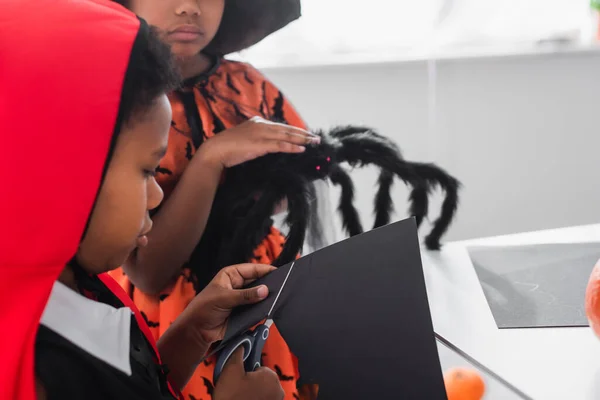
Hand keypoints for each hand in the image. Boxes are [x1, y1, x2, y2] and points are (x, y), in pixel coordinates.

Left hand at [183, 263, 275, 344]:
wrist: (198, 331)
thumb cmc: (204, 308)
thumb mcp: (224, 298)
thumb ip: (245, 295)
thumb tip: (265, 291)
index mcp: (232, 275)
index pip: (252, 269)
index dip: (265, 270)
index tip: (280, 273)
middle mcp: (239, 285)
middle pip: (259, 282)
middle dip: (268, 285)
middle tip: (283, 287)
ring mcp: (243, 299)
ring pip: (260, 296)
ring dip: (267, 298)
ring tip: (280, 298)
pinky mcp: (245, 312)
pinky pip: (258, 309)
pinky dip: (264, 309)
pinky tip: (272, 309)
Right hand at [197, 116, 319, 168]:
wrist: (215, 151)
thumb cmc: (229, 148)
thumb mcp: (247, 140)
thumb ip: (259, 140)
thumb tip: (271, 146)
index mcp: (258, 122)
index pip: (281, 126)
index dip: (295, 130)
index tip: (306, 134)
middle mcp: (261, 125)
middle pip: (287, 129)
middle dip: (303, 134)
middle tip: (316, 138)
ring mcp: (261, 134)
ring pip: (287, 135)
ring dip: (302, 139)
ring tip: (314, 143)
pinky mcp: (260, 144)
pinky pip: (280, 145)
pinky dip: (292, 147)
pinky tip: (301, 149)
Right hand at [214, 347, 283, 399]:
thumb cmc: (231, 397)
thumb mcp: (231, 370)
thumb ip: (238, 353)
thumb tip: (242, 343)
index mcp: (271, 377)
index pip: (259, 367)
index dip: (247, 372)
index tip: (240, 380)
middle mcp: (278, 390)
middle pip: (262, 379)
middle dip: (252, 383)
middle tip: (238, 390)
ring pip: (263, 391)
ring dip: (254, 392)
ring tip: (241, 397)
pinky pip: (264, 399)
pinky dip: (256, 399)